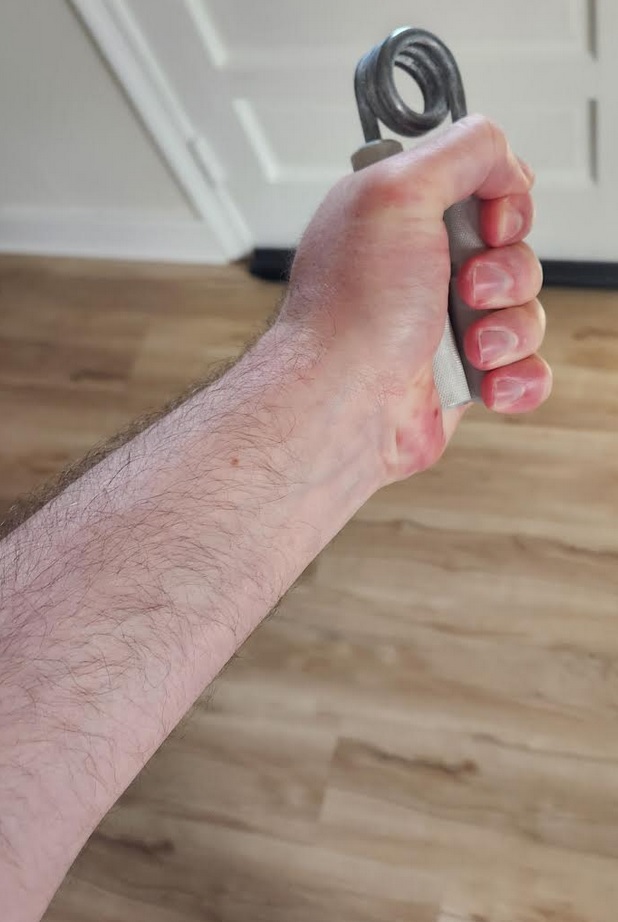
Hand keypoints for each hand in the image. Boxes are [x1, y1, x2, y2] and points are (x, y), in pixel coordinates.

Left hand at [277, 115, 550, 482]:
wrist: (343, 404)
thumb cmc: (351, 313)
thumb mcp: (397, 192)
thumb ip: (460, 151)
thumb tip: (505, 162)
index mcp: (402, 217)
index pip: (486, 186)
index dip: (502, 201)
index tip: (487, 221)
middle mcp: (424, 268)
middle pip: (514, 248)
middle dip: (506, 269)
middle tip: (465, 287)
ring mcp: (446, 324)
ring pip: (526, 310)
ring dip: (508, 328)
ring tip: (470, 345)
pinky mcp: (465, 376)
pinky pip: (526, 368)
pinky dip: (517, 376)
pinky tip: (487, 380)